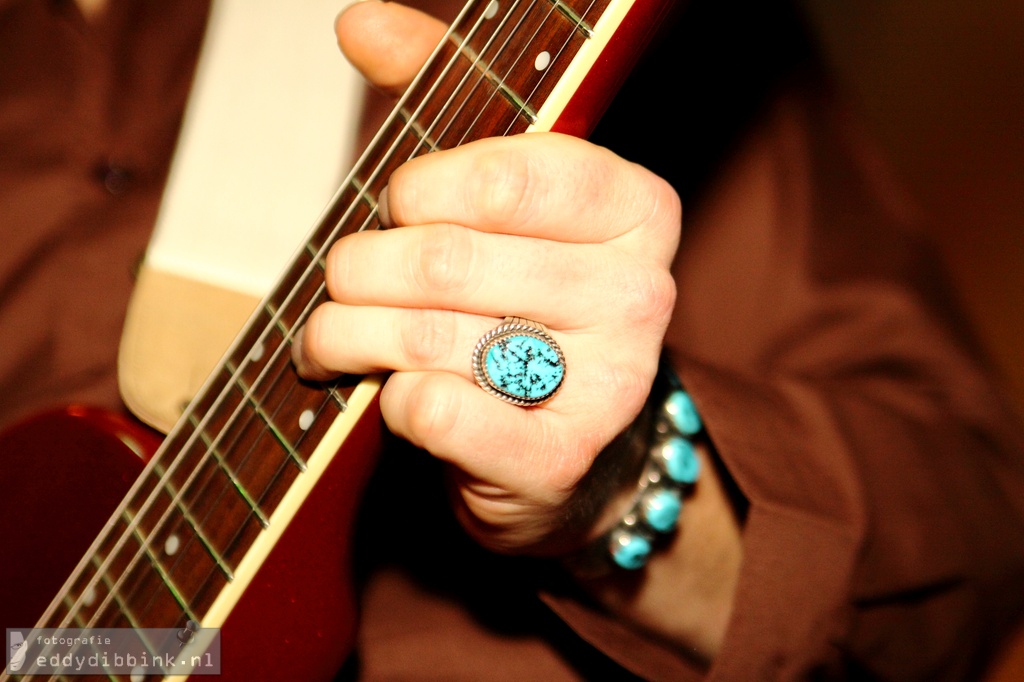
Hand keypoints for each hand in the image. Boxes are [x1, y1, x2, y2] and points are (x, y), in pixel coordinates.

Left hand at [293, 1, 680, 554]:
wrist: (560, 445)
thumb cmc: (519, 300)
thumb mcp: (496, 190)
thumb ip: (441, 92)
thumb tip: (361, 21)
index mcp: (638, 205)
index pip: (502, 176)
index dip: (419, 190)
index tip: (398, 206)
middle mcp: (642, 292)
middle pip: (446, 262)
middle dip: (358, 271)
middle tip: (338, 284)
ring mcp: (611, 383)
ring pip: (428, 338)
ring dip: (349, 337)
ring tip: (333, 339)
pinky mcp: (561, 458)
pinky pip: (436, 413)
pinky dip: (392, 402)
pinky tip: (396, 396)